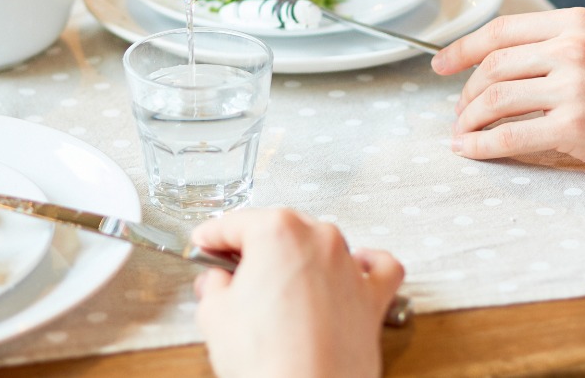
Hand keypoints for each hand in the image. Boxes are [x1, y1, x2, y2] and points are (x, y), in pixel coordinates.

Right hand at [191, 208, 403, 377]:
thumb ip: (214, 287)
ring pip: (325, 243)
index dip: (213, 235)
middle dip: (255, 246)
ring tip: (280, 280)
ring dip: (302, 255)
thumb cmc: (268, 360)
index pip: (235, 224)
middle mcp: (319, 240)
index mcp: (278, 232)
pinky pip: (378, 268)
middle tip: (232, 268)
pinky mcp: (372, 299)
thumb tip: (217, 284)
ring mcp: (349, 268)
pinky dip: (365, 264)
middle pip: (281, 228)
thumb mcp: (214, 314)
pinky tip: (353, 267)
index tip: (206, 242)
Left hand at [431, 8, 584, 188]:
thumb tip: (498, 61)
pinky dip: (481, 146)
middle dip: (465, 93)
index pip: (501, 29)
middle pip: (492, 67)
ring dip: (468, 120)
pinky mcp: (576, 127)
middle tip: (459, 113)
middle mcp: (573, 48)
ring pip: (494, 101)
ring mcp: (575, 87)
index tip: (439, 65)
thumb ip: (560, 44)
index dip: (462, 48)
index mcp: (577, 23)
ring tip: (462, 134)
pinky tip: (470, 151)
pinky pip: (509, 137)